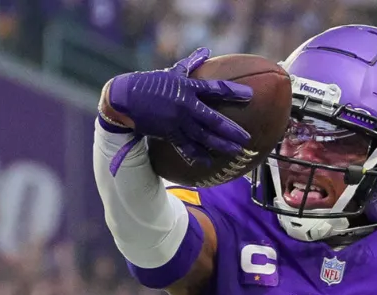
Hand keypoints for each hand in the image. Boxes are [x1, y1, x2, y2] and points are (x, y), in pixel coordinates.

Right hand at [104, 47, 251, 165]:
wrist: (126, 98)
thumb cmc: (151, 83)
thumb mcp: (172, 73)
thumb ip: (191, 64)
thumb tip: (206, 51)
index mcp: (188, 87)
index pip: (216, 89)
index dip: (234, 92)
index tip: (249, 96)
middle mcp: (185, 105)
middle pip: (214, 120)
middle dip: (232, 130)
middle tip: (246, 139)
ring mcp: (178, 121)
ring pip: (203, 137)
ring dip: (220, 145)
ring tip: (235, 151)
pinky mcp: (169, 133)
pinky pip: (187, 148)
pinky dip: (198, 155)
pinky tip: (208, 161)